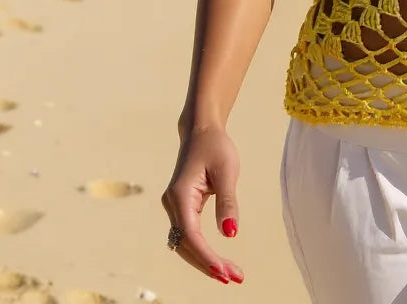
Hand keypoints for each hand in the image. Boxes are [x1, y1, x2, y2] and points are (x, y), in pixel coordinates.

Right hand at [161, 126, 244, 285]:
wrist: (202, 130)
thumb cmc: (216, 146)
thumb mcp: (227, 171)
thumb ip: (227, 202)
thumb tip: (230, 234)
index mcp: (180, 195)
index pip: (192, 235)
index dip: (207, 257)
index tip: (225, 273)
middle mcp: (172, 204)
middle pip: (186, 245)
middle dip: (208, 264)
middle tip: (234, 277)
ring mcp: (174, 207)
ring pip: (186, 243)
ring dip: (205, 260)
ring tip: (231, 273)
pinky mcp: (181, 207)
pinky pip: (189, 235)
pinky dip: (202, 250)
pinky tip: (219, 260)